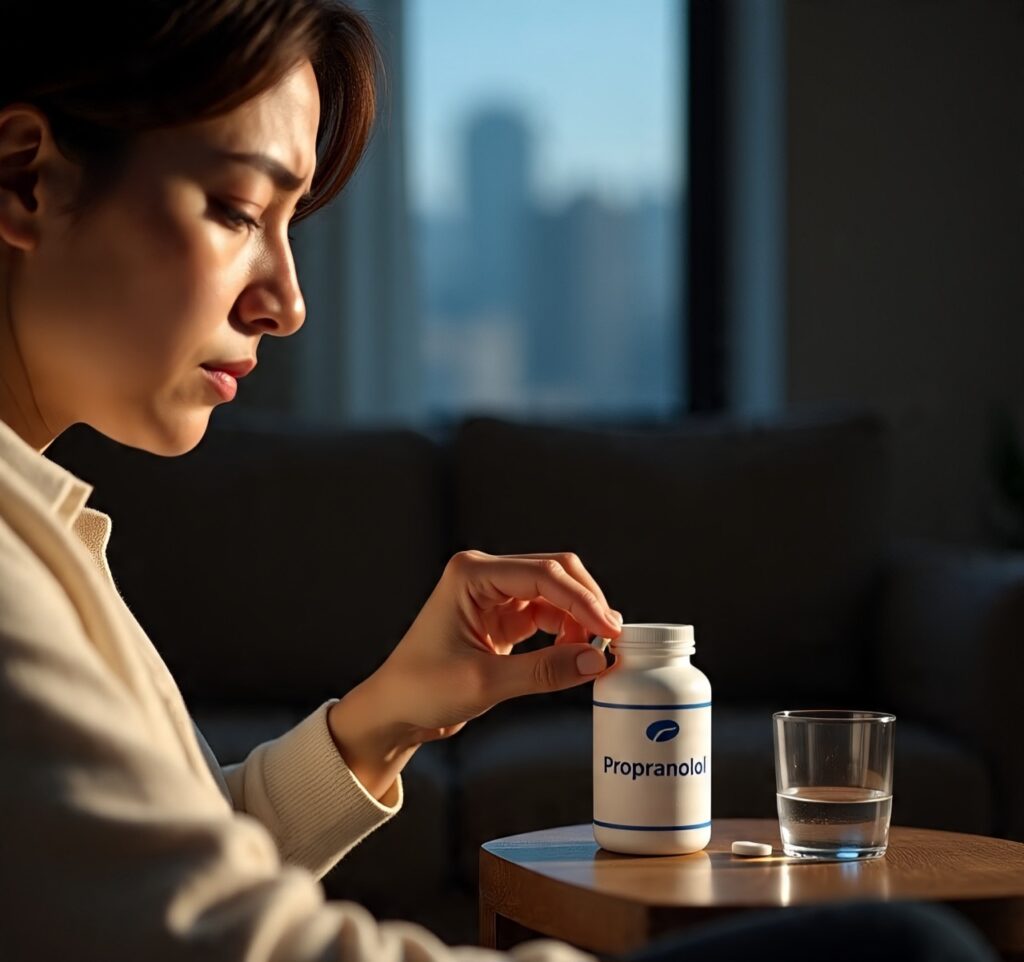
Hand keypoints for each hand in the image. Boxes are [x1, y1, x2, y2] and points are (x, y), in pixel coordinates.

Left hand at [378, 550, 621, 739]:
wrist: (394, 711)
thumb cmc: (421, 690)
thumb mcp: (485, 682)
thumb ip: (544, 670)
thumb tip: (597, 660)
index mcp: (471, 575)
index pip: (543, 575)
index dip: (583, 601)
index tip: (610, 631)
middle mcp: (483, 575)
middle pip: (555, 573)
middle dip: (586, 604)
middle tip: (611, 640)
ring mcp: (494, 594)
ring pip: (556, 593)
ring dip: (579, 619)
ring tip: (593, 653)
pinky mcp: (502, 616)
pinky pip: (547, 614)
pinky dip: (567, 631)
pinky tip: (575, 655)